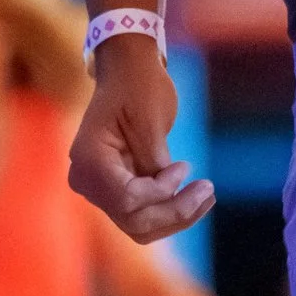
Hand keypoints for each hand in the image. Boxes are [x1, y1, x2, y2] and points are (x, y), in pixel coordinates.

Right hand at [68, 41, 212, 245]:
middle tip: (209, 191)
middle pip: (133, 219)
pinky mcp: (116, 189)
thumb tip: (169, 196)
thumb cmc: (139, 85)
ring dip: (175, 218)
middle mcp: (86, 180)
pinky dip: (169, 211)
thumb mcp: (150, 121)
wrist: (129, 69)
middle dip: (174, 212)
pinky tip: (195, 197)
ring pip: (138, 226)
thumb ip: (155, 161)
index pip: (126, 198)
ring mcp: (99, 188)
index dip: (161, 192)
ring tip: (207, 197)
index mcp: (89, 159)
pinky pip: (141, 215)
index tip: (185, 166)